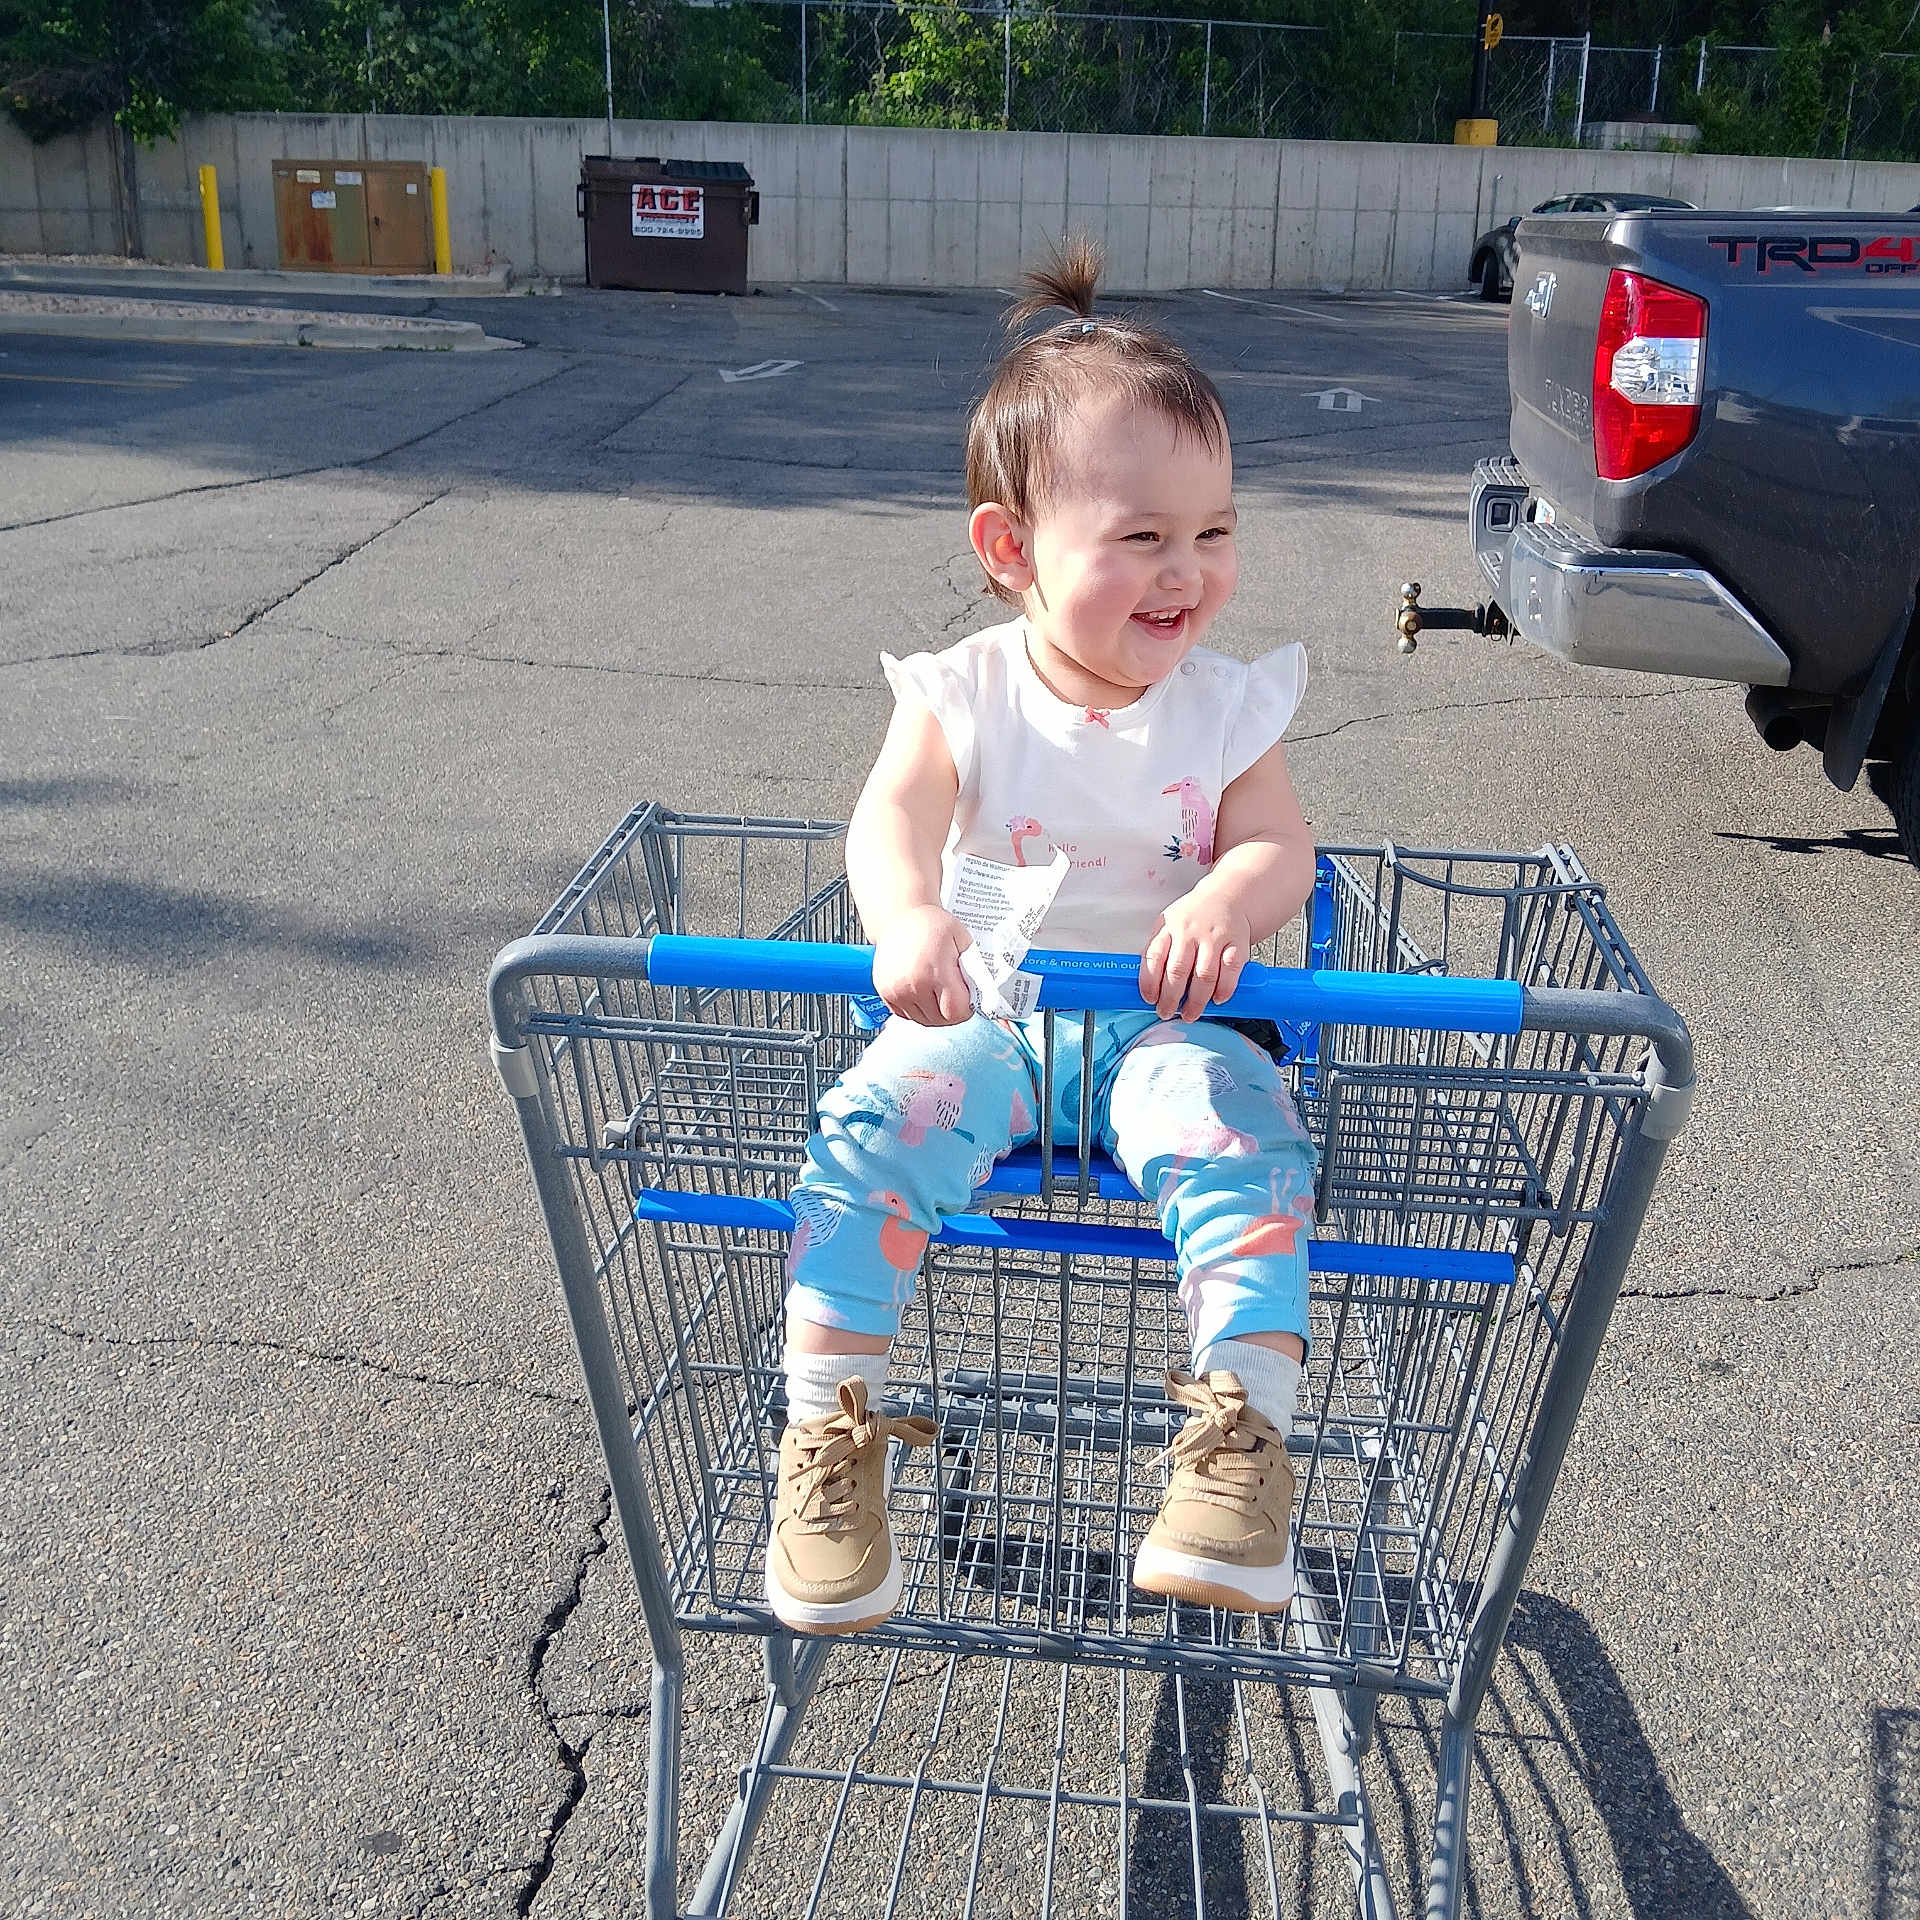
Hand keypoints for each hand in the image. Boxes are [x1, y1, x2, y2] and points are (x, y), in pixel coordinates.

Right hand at [871, 905, 974, 1026]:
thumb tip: (985, 994)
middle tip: (954, 993)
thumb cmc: (931, 925)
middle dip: (952, 1011)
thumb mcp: (962, 940)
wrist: (900, 916)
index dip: (966, 1009)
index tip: (968, 998)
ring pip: (923, 1020)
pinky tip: (922, 990)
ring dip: (935, 1012)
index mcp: (935, 970)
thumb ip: (975, 969)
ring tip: (938, 990)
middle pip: (940, 1020)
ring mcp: (896, 990)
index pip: (956, 1012)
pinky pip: (907, 1015)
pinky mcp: (885, 993)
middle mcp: (913, 984)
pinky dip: (918, 1009)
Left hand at [1140, 885, 1251, 1021]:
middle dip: (1170, 998)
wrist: (1226, 897)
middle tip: (1167, 1012)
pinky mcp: (1237, 944)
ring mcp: (1214, 937)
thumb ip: (1157, 952)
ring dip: (1196, 1000)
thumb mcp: (1167, 926)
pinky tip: (1217, 999)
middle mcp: (1190, 932)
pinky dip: (1224, 989)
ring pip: (1204, 975)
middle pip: (1178, 970)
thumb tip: (1147, 987)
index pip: (1153, 956)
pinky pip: (1231, 970)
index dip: (1149, 982)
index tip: (1149, 999)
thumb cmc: (1192, 919)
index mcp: (1168, 927)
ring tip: (1190, 1014)